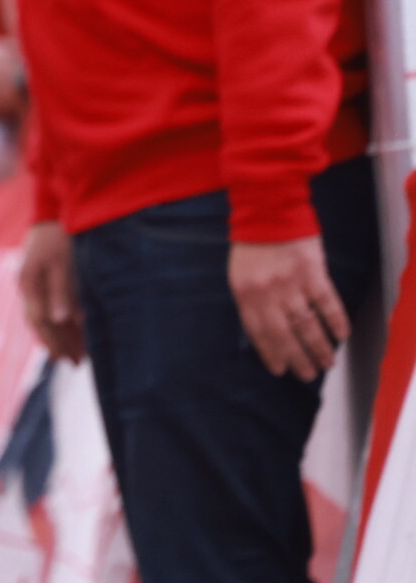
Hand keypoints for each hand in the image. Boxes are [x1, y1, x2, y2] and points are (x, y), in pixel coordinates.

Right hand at [18, 220, 83, 361]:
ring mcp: (34, 283)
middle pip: (42, 322)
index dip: (53, 341)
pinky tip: (76, 329)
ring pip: (47, 315)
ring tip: (77, 354)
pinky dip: (63, 320)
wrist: (51, 212)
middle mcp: (28, 286)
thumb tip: (61, 319)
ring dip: (61, 334)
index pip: (39, 320)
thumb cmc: (58, 236)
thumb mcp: (62, 262)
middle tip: (75, 363)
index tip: (67, 358)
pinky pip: (51, 305)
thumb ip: (60, 290)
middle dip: (58, 343)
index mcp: (29, 283)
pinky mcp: (43, 279)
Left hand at [230, 235, 349, 379]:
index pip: (258, 332)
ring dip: (318, 347)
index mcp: (245, 292)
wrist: (268, 208)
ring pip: (307, 324)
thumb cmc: (252, 242)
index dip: (270, 353)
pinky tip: (342, 336)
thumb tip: (265, 330)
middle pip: (284, 334)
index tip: (280, 369)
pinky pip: (327, 304)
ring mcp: (291, 283)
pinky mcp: (313, 272)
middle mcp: (267, 291)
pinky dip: (336, 322)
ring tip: (326, 363)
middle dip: (297, 358)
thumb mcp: (240, 272)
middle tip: (307, 375)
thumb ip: (252, 299)